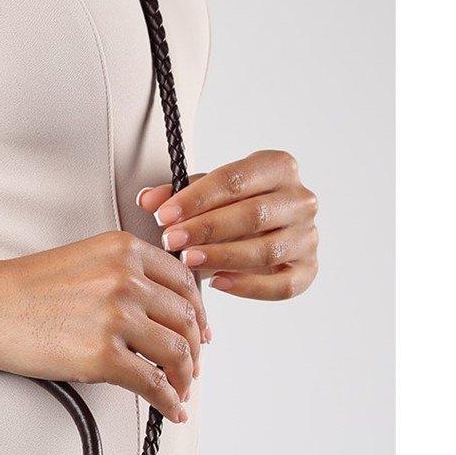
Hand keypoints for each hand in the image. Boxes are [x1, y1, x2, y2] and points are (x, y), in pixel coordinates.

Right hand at [0, 231, 207, 422]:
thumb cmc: (19, 289)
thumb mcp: (81, 261)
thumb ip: (121, 274)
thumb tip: (153, 309)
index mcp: (123, 250)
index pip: (184, 281)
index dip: (197, 312)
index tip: (198, 329)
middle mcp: (126, 278)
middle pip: (186, 318)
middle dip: (195, 348)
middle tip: (191, 365)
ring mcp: (117, 317)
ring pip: (178, 352)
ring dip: (185, 377)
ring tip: (179, 389)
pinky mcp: (104, 356)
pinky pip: (153, 383)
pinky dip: (169, 400)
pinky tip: (170, 408)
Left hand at [138, 150, 318, 300]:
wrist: (259, 233)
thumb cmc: (229, 208)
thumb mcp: (204, 195)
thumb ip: (176, 195)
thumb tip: (147, 200)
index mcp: (278, 167)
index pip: (236, 179)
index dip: (197, 198)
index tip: (164, 215)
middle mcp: (301, 199)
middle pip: (253, 214)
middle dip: (206, 228)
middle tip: (170, 240)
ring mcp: (308, 236)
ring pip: (267, 250)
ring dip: (223, 257)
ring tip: (188, 261)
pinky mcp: (308, 269)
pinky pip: (283, 285)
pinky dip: (249, 287)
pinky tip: (217, 283)